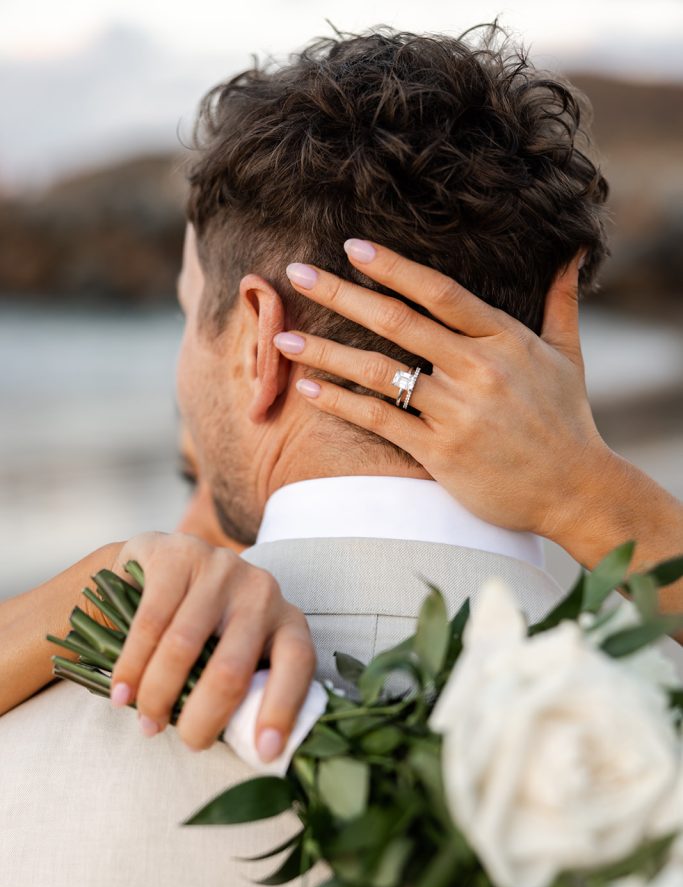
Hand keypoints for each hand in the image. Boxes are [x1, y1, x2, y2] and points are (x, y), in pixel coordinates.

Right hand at [108, 532, 315, 757]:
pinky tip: (121, 693)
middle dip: (204, 717)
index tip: (266, 752)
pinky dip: (131, 666)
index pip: (297, 664)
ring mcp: (220, 567)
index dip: (283, 709)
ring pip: (184, 646)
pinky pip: (150, 621)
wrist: (162, 566)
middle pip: (232, 667)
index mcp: (287, 620)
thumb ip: (246, 690)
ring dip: (158, 695)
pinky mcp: (178, 554)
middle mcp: (262, 590)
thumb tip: (249, 752)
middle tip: (187, 743)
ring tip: (147, 723)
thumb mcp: (237, 655)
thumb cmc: (207, 631)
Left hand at [278, 241, 608, 541]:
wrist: (574, 491)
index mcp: (505, 339)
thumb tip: (573, 254)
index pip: (439, 292)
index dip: (393, 267)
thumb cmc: (568, 422)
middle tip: (298, 273)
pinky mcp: (441, 452)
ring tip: (284, 337)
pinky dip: (340, 402)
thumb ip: (561, 303)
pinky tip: (309, 388)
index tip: (352, 247)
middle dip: (342, 294)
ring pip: (379, 371)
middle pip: (398, 321)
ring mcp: (457, 412)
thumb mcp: (569, 357)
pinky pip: (379, 420)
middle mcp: (478, 369)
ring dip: (326, 351)